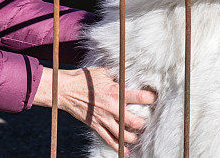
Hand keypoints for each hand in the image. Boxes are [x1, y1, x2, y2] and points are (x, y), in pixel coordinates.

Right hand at [34, 66, 156, 155]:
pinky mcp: (95, 125)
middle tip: (145, 120)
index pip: (138, 97)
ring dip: (133, 137)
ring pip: (123, 134)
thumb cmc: (84, 78)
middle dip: (142, 123)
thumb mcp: (102, 72)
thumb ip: (116, 74)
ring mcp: (103, 118)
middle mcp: (111, 107)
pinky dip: (118, 147)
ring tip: (137, 135)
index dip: (149, 99)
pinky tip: (126, 151)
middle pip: (134, 121)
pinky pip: (109, 140)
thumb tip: (128, 70)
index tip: (153, 99)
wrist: (65, 90)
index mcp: (115, 92)